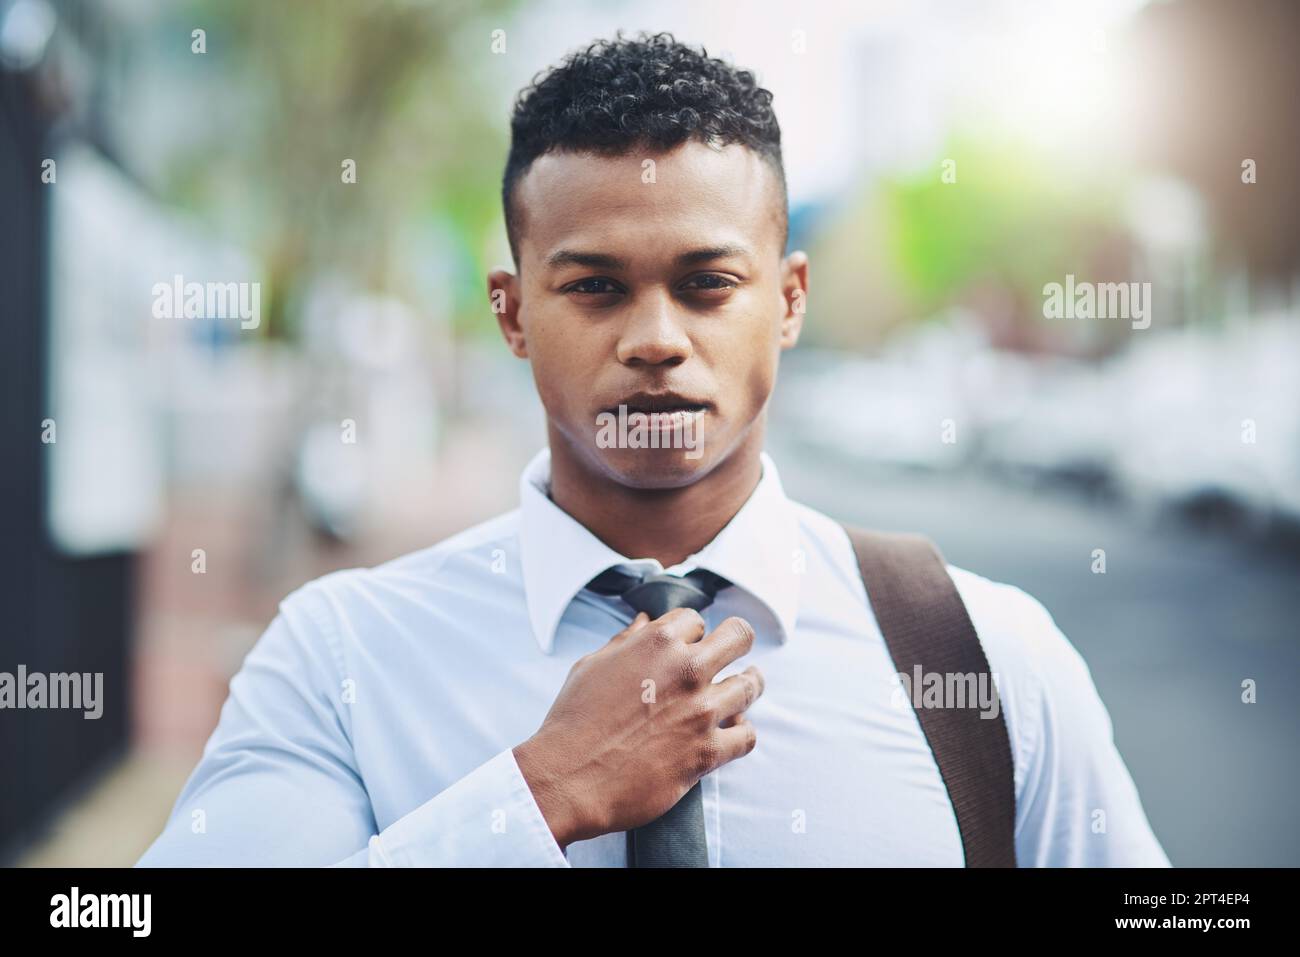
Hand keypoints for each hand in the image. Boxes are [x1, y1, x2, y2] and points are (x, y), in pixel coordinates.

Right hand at [512, 608, 762, 849]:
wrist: (568, 778)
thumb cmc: (573, 720)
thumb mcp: (591, 666)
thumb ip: (625, 641)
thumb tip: (644, 621)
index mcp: (657, 642)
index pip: (695, 620)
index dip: (692, 632)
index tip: (691, 644)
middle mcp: (686, 670)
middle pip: (739, 637)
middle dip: (735, 642)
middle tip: (733, 653)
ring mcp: (701, 711)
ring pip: (750, 685)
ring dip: (748, 685)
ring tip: (744, 688)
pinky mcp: (707, 752)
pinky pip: (747, 736)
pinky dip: (742, 732)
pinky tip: (733, 731)